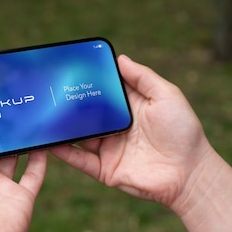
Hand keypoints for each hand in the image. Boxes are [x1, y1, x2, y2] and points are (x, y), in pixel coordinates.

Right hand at [50, 55, 231, 231]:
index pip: (104, 93)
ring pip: (78, 136)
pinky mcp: (105, 170)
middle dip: (69, 105)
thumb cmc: (184, 132)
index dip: (89, 83)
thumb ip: (143, 78)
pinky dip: (63, 152)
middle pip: (87, 114)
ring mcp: (109, 149)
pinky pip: (79, 160)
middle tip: (48, 92)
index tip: (69, 70)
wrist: (189, 173)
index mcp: (129, 108)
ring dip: (62, 127)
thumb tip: (120, 58)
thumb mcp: (167, 96)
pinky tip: (47, 141)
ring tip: (42, 115)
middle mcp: (116, 128)